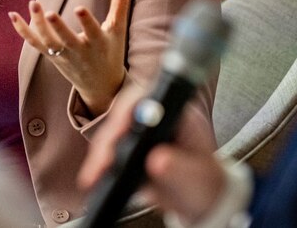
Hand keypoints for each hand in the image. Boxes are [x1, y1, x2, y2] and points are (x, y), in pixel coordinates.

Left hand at [8, 0, 135, 115]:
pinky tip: (13, 16)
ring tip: (33, 3)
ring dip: (37, 25)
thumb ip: (121, 3)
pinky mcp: (51, 56)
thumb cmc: (111, 53)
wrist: (100, 86)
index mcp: (98, 43)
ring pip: (48, 42)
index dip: (86, 21)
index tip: (79, 8)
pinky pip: (35, 44)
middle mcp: (79, 51)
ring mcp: (63, 56)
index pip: (92, 31)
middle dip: (57, 27)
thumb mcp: (118, 30)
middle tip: (48, 12)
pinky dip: (23, 31)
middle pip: (65, 40)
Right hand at [78, 86, 225, 224]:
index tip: (121, 130)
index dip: (130, 111)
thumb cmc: (204, 181)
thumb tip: (156, 160)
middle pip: (123, 114)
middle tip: (103, 162)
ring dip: (99, 153)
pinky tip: (92, 178)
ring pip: (110, 133)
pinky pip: (106, 152)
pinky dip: (97, 165)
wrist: (199, 198)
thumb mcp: (198, 175)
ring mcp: (138, 131)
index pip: (150, 99)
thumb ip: (179, 167)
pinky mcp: (126, 149)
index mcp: (177, 112)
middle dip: (108, 137)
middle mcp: (155, 116)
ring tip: (92, 176)